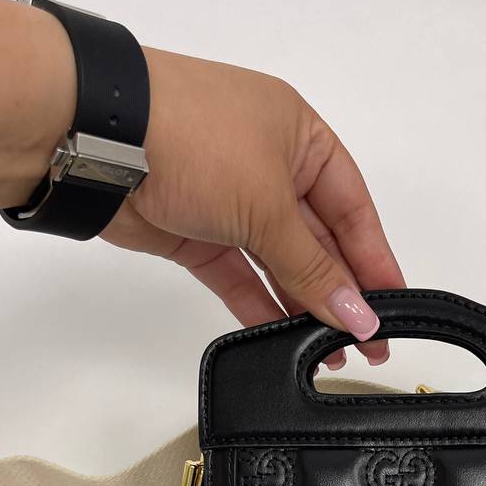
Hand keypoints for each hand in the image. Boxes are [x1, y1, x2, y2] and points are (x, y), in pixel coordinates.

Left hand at [103, 49, 402, 367]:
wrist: (93, 137)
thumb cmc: (189, 136)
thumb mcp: (269, 204)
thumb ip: (314, 268)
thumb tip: (357, 313)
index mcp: (300, 135)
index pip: (354, 207)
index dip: (375, 259)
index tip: (393, 306)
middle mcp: (268, 163)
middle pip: (319, 239)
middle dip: (342, 291)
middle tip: (369, 343)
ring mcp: (228, 197)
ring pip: (279, 261)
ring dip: (304, 305)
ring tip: (331, 350)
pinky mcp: (193, 230)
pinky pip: (239, 275)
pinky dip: (260, 304)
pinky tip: (284, 335)